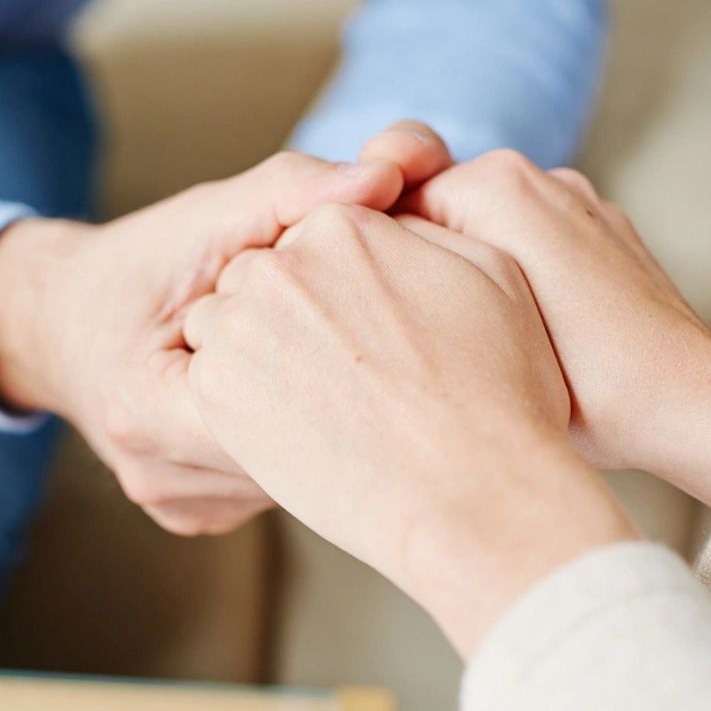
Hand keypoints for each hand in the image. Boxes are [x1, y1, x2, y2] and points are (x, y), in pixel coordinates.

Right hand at [0, 151, 405, 534]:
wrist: (66, 322)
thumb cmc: (146, 263)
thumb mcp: (211, 214)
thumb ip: (294, 192)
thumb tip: (388, 174)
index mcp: (144, 405)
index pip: (281, 404)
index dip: (343, 354)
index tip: (388, 313)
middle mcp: (157, 474)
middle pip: (299, 455)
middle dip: (346, 394)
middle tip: (392, 340)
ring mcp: (178, 506)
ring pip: (297, 479)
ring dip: (331, 423)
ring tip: (351, 366)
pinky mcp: (197, 518)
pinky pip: (277, 486)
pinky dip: (304, 442)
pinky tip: (315, 400)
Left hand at [184, 204, 636, 653]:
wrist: (470, 492)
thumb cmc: (499, 392)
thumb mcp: (491, 273)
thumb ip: (423, 231)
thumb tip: (388, 217)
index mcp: (344, 224)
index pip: (312, 240)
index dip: (339, 290)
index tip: (366, 335)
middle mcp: (282, 263)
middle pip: (262, 277)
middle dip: (291, 316)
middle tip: (343, 374)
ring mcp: (241, 325)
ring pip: (226, 325)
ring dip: (258, 354)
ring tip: (321, 403)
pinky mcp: (215, 389)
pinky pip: (212, 380)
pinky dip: (241, 402)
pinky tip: (298, 431)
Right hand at [403, 151, 710, 510]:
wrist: (689, 408)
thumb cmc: (587, 388)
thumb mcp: (478, 330)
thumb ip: (418, 280)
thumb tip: (380, 268)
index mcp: (497, 185)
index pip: (394, 204)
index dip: (377, 263)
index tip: (375, 318)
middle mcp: (541, 176)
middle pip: (442, 212)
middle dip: (423, 265)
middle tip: (415, 334)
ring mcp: (578, 201)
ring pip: (486, 231)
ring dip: (469, 274)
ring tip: (466, 339)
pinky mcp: (605, 231)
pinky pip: (535, 244)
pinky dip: (515, 279)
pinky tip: (517, 335)